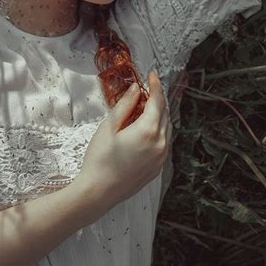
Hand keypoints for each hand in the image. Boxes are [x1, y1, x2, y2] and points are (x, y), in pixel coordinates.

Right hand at [72, 69, 171, 221]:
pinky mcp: (158, 168)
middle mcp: (160, 143)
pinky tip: (144, 129)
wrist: (99, 192)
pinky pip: (163, 143)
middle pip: (164, 113)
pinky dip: (158, 130)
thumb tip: (136, 89)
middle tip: (145, 89)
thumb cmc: (100, 159)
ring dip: (159, 115)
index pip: (157, 100)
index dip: (155, 85)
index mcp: (148, 130)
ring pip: (166, 128)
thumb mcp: (109, 126)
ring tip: (143, 108)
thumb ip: (125, 105)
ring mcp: (161, 158)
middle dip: (157, 99)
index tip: (152, 74)